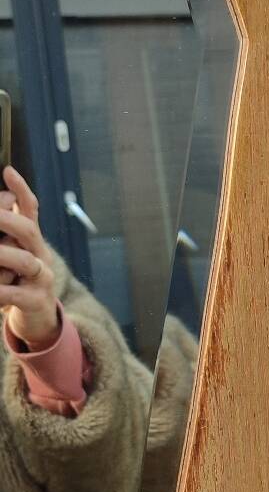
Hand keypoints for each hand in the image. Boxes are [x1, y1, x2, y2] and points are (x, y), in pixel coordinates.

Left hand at [0, 167, 59, 348]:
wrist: (39, 319)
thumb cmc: (18, 281)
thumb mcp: (12, 255)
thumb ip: (5, 236)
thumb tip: (1, 207)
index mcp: (33, 241)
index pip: (31, 209)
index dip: (21, 190)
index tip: (8, 171)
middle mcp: (41, 255)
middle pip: (28, 230)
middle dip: (6, 219)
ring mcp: (42, 279)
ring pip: (24, 261)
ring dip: (2, 255)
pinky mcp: (36, 301)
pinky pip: (14, 293)